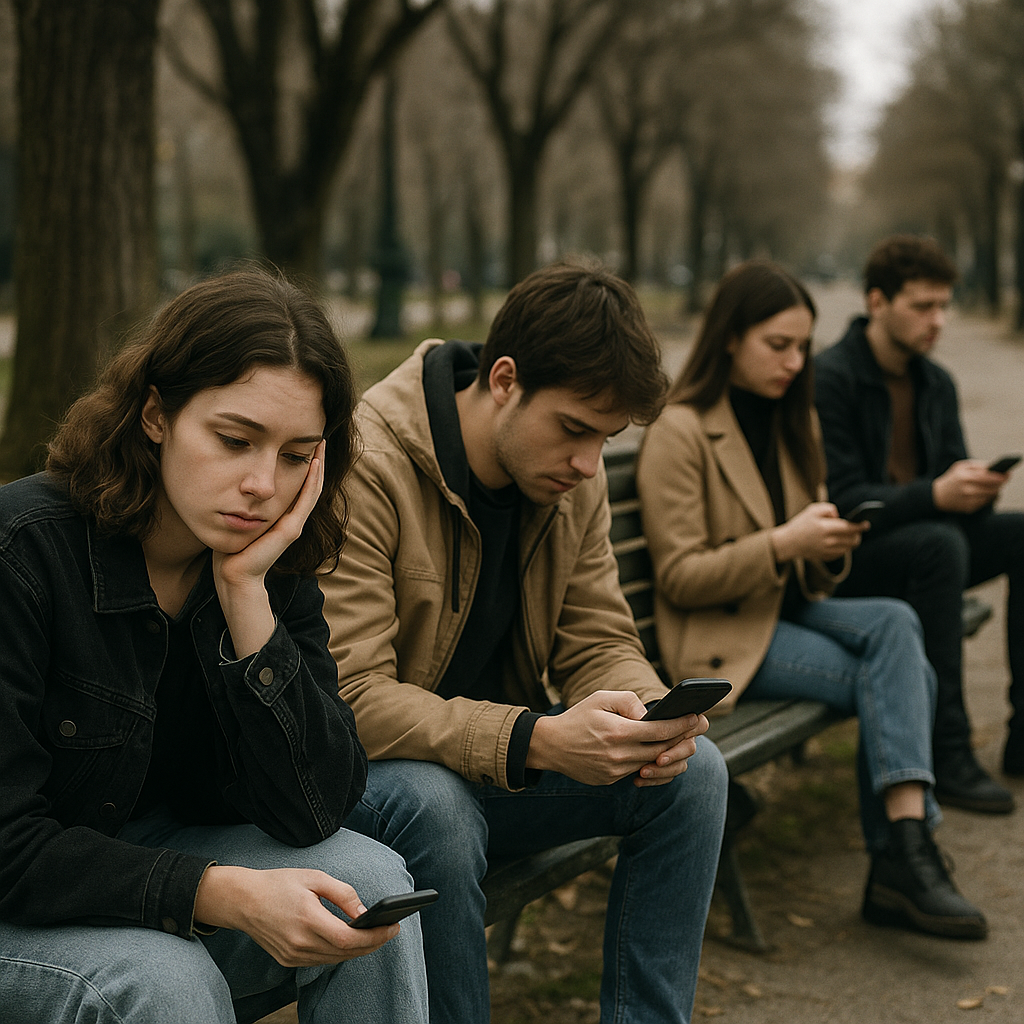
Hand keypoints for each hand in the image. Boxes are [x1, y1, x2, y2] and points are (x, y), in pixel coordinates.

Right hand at [194, 865, 399, 967]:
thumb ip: (343, 894)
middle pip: (345, 953)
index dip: (375, 936)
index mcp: (307, 920)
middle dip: (372, 944)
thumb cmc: (279, 884)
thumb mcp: (314, 878)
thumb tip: (365, 913)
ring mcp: (293, 956)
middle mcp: (300, 943)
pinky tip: (350, 942)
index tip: (393, 927)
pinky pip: (321, 960)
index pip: (348, 939)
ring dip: (358, 950)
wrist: (242, 901)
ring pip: (335, 960)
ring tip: (376, 935)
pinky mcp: (288, 960)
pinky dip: (339, 953)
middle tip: (391, 930)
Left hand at [213, 441, 324, 656]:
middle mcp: (292, 518)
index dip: (304, 463)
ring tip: (320, 444)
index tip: (304, 441)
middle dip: (315, 459)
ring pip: (313, 488)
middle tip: (319, 436)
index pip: (299, 485)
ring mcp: (294, 523)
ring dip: (318, 465)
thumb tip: (230, 481)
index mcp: (282, 516)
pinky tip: (314, 463)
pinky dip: (312, 480)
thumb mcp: (237, 516)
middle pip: (311, 483)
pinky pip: (306, 499)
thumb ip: (240, 501)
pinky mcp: (291, 528)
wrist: (234, 574)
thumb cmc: (230, 549)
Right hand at [525, 689, 707, 786]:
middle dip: (681, 739)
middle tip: (694, 729)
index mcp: (618, 732)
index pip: (660, 731)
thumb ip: (629, 701)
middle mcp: (619, 755)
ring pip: (652, 764)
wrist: (550, 745)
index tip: (695, 718)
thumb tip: (650, 714)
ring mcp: (615, 771)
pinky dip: (649, 762)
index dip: (681, 725)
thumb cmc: (578, 717)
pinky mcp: (610, 780)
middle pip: (662, 750)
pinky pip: (638, 772)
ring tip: (676, 740)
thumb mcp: (600, 698)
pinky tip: (654, 752)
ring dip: (667, 753)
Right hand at [770, 502, 865, 563]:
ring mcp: (827, 551)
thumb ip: (829, 508)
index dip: (860, 526)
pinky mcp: (825, 557)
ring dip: (852, 542)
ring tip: (851, 536)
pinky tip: (840, 542)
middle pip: (852, 540)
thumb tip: (840, 516)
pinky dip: (844, 548)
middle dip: (857, 534)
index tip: (866, 524)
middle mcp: (828, 541)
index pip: (849, 528)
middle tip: (858, 530)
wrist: (789, 542)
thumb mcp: (812, 509)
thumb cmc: (801, 523)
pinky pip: (841, 553)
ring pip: (849, 548)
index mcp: (825, 528)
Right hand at [932, 459, 1002, 513]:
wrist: (936, 496)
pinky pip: (985, 503)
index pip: (988, 477)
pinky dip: (987, 498)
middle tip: (1003, 480)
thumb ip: (977, 466)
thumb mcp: (960, 467)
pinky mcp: (969, 509)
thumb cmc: (951, 479)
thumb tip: (994, 469)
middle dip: (999, 484)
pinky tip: (984, 493)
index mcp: (965, 477)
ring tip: (994, 486)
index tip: (1008, 474)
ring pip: (990, 496)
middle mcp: (967, 490)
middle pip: (992, 488)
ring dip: (994, 491)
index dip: (1000, 476)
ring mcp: (968, 500)